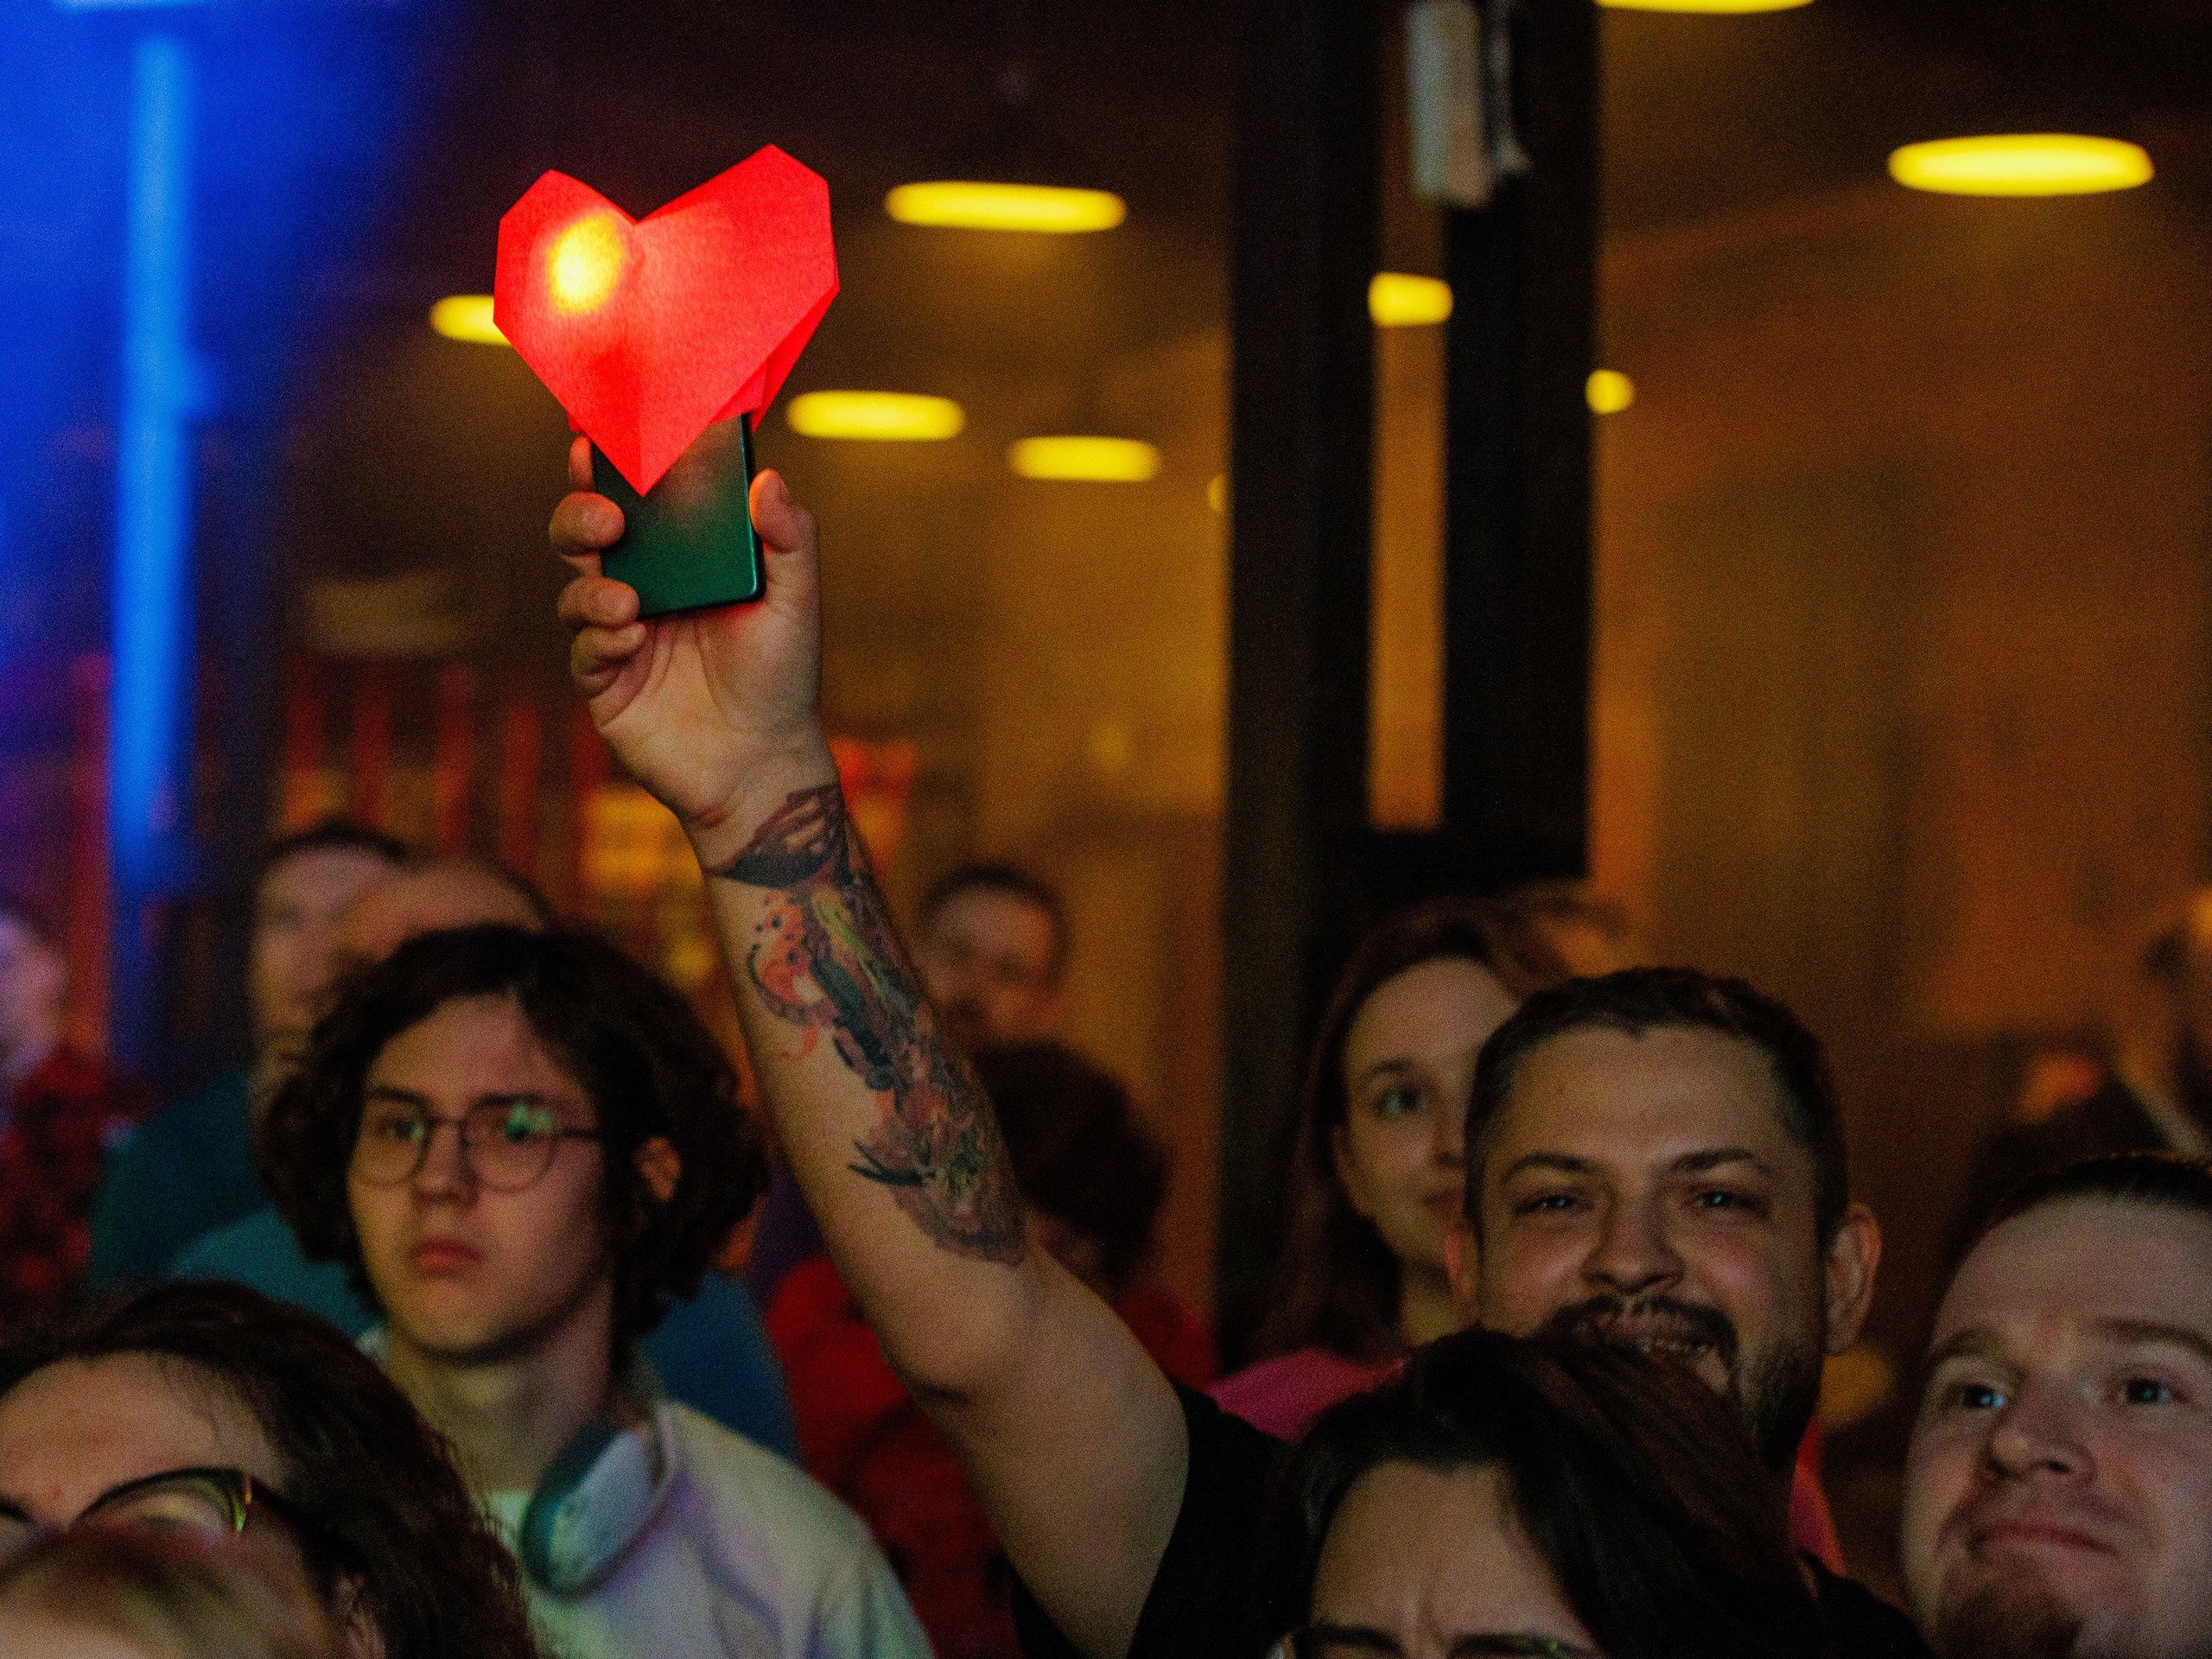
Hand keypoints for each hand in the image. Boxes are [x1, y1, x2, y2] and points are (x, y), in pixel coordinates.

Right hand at [553, 431, 834, 859]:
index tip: (601, 440)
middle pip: (588, 533)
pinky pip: (583, 648)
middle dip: (582, 513)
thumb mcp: (796, 604)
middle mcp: (645, 587)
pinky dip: (599, 638)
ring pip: (576, 588)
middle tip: (608, 517)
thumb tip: (768, 478)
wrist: (762, 766)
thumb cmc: (781, 679)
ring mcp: (620, 634)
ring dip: (591, 585)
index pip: (641, 500)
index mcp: (685, 559)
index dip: (615, 467)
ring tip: (626, 601)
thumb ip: (790, 540)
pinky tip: (631, 640)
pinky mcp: (605, 681)